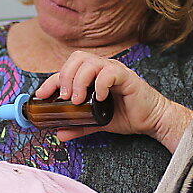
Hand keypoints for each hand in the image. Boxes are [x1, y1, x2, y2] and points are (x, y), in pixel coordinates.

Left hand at [34, 50, 179, 141]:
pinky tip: (99, 98)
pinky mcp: (127, 77)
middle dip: (65, 76)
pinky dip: (100, 84)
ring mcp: (115, 70)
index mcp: (93, 75)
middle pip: (77, 58)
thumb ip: (79, 125)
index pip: (67, 70)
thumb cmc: (127, 115)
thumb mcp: (97, 122)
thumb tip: (59, 133)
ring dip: (79, 80)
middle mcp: (102, 68)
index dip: (52, 80)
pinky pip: (110, 72)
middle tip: (65, 97)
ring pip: (90, 61)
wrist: (151, 120)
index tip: (41, 95)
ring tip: (78, 99)